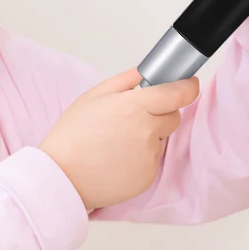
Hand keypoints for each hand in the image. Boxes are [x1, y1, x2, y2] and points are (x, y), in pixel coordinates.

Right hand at [40, 69, 198, 211]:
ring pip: (163, 140)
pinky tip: (118, 159)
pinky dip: (142, 158)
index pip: (179, 94)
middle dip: (160, 114)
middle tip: (133, 118)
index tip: (188, 84)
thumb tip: (147, 72)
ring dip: (150, 137)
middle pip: (173, 117)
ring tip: (118, 142)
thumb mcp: (94, 96)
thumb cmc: (72, 136)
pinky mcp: (148, 177)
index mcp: (135, 107)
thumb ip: (126, 80)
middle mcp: (147, 131)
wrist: (60, 177)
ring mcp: (149, 156)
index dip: (187, 87)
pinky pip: (153, 161)